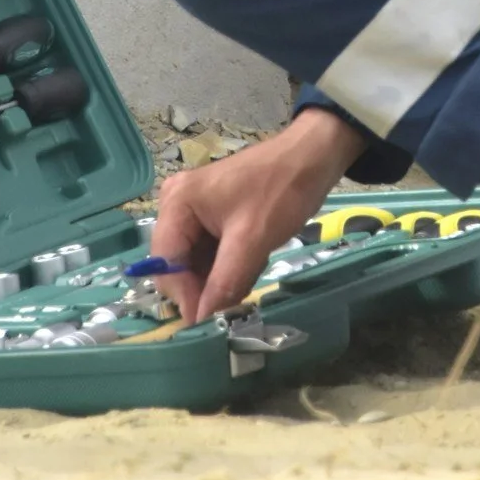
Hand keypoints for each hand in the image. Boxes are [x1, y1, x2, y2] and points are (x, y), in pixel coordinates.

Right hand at [151, 108, 365, 322]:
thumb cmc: (281, 191)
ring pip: (197, 265)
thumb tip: (200, 322)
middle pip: (178, 266)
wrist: (314, 157)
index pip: (166, 264)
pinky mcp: (213, 218)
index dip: (185, 296)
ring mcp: (194, 212)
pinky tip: (253, 260)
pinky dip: (231, 266)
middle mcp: (177, 206)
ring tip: (251, 269)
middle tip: (236, 297)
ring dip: (222, 278)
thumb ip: (224, 283)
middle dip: (206, 286)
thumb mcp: (252, 240)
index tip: (209, 322)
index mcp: (177, 203)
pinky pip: (212, 255)